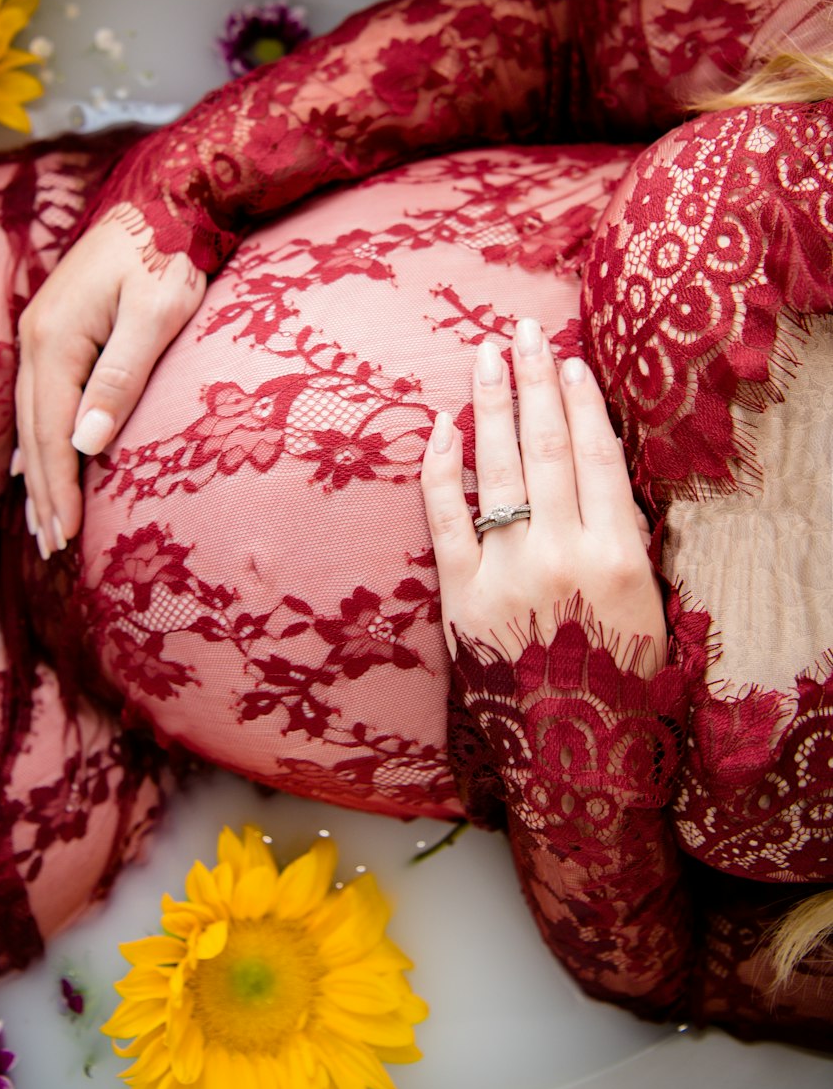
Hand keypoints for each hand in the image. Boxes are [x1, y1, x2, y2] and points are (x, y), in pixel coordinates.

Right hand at [14, 211, 206, 556]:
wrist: (166, 198)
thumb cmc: (170, 255)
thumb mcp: (155, 316)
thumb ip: (121, 378)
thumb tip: (87, 442)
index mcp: (57, 338)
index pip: (53, 431)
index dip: (59, 488)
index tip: (67, 537)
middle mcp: (37, 338)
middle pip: (35, 432)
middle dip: (44, 493)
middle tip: (53, 549)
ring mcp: (42, 332)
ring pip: (34, 418)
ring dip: (39, 473)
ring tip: (44, 523)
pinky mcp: (57, 329)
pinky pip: (39, 398)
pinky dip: (37, 439)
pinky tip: (32, 464)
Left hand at [421, 318, 665, 674]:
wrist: (570, 756)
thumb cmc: (618, 684)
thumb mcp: (646, 609)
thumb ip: (626, 541)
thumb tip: (599, 476)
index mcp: (615, 559)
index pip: (594, 457)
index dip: (582, 404)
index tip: (571, 363)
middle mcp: (558, 556)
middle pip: (544, 448)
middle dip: (533, 382)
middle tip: (523, 331)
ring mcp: (503, 573)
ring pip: (495, 469)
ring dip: (491, 405)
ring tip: (485, 355)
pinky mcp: (458, 595)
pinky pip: (444, 516)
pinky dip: (441, 468)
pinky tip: (443, 426)